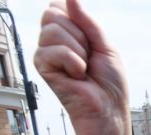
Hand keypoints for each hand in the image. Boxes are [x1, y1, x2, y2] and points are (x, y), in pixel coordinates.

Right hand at [34, 0, 128, 134]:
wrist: (108, 109)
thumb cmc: (109, 82)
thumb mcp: (104, 45)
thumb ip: (87, 21)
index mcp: (69, 31)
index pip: (58, 5)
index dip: (74, 14)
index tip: (89, 37)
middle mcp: (53, 39)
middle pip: (52, 13)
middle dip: (79, 33)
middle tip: (88, 55)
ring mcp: (45, 52)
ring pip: (53, 30)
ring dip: (78, 50)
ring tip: (84, 67)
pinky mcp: (41, 66)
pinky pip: (54, 50)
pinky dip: (73, 62)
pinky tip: (77, 76)